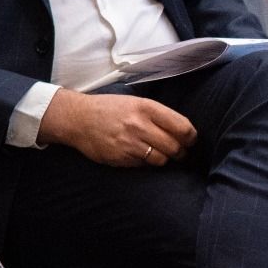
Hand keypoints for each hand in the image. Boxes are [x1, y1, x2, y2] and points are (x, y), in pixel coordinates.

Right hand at [38, 88, 195, 166]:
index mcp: (146, 108)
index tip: (188, 140)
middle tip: (177, 151)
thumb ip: (158, 115)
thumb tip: (183, 132)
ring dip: (163, 159)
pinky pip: (143, 165)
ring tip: (157, 153)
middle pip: (175, 147)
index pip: (183, 128)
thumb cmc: (109, 109)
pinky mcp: (121, 157)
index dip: (190, 137)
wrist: (77, 118)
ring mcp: (129, 143)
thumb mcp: (134, 102)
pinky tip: (135, 153)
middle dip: (180, 152)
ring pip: (161, 159)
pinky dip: (143, 161)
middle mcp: (139, 125)